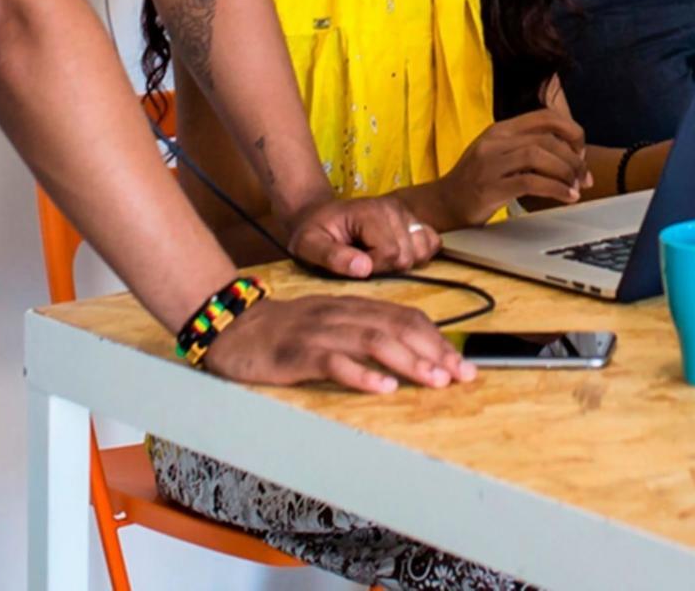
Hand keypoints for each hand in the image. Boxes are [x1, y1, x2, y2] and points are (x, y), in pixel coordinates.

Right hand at [203, 294, 476, 393]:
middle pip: (397, 327)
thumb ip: (363, 332)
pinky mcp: (297, 353)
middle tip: (460, 375)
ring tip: (434, 380)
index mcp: (352, 307)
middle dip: (434, 351)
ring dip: (409, 361)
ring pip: (373, 340)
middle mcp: (341, 314)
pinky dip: (361, 374)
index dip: (437, 339)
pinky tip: (382, 387)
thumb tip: (409, 353)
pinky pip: (333, 361)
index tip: (462, 363)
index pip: (405, 317)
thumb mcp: (330, 325)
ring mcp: (319, 332)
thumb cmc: (284, 333)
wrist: (232, 327)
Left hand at [286, 194, 439, 276]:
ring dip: (403, 263)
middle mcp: (394, 208)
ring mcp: (407, 212)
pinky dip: (418, 254)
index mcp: (370, 212)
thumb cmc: (314, 231)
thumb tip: (364, 269)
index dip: (373, 268)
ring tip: (377, 257)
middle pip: (408, 255)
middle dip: (386, 268)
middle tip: (362, 261)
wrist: (318, 214)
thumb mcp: (309, 245)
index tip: (354, 265)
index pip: (390, 253)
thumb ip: (332, 257)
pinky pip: (432, 242)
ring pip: (423, 251)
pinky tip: (395, 255)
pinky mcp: (414, 220)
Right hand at [430, 110, 590, 227]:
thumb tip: (570, 153)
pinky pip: (530, 182)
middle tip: (583, 177)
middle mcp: (495, 141)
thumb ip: (526, 147)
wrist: (442, 204)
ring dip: (565, 172)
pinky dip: (555, 189)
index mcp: (500, 130)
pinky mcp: (489, 187)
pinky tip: (566, 196)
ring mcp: (489, 164)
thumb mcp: (498, 154)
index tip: (581, 151)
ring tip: (576, 187)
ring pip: (539, 156)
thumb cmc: (475, 182)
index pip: (545, 116)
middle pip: (546, 138)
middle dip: (573, 158)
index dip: (571, 131)